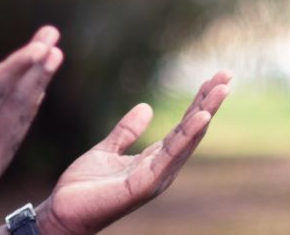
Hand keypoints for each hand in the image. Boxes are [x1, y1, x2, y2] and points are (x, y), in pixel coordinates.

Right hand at [0, 26, 64, 234]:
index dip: (18, 65)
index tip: (40, 44)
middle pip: (15, 102)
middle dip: (37, 68)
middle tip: (54, 38)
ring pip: (18, 122)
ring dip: (36, 89)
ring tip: (52, 61)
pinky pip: (13, 140)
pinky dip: (24, 115)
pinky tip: (32, 99)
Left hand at [35, 71, 231, 234]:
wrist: (63, 214)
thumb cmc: (84, 188)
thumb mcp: (106, 150)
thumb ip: (126, 132)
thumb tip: (147, 107)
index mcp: (154, 160)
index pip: (182, 127)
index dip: (198, 102)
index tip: (213, 78)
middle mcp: (161, 169)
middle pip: (191, 130)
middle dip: (209, 102)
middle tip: (227, 75)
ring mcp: (156, 177)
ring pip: (187, 139)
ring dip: (205, 112)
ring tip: (222, 89)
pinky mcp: (145, 184)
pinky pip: (170, 156)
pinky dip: (187, 135)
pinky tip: (201, 116)